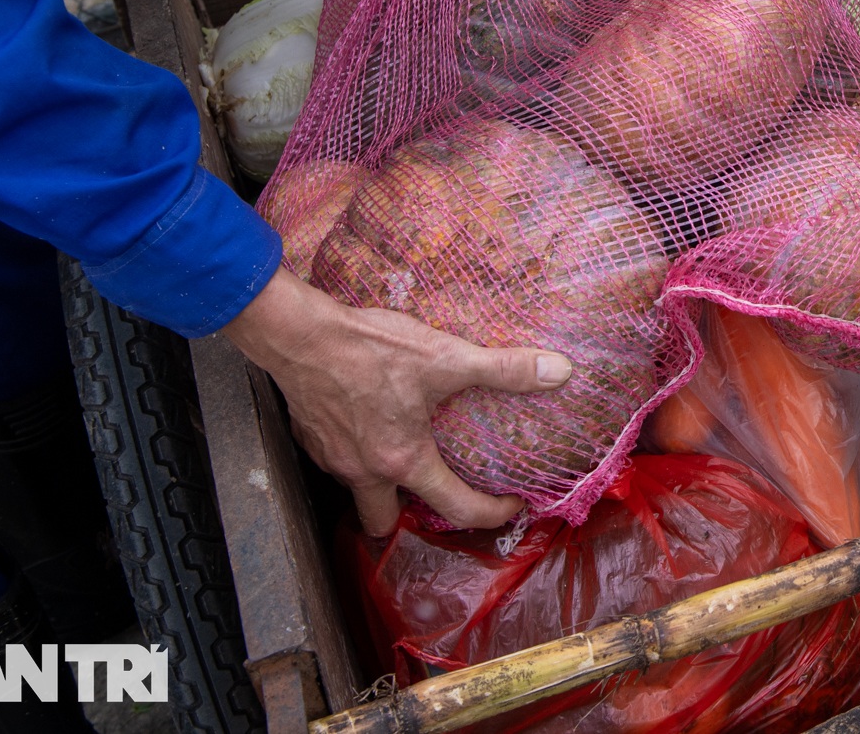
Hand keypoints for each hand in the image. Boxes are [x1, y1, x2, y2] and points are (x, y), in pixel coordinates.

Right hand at [222, 266, 573, 535]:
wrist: (300, 335)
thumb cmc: (370, 349)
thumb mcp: (447, 356)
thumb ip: (504, 368)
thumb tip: (558, 371)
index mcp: (402, 460)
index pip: (455, 508)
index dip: (491, 514)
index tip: (510, 505)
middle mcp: (364, 471)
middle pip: (383, 523)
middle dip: (407, 519)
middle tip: (435, 493)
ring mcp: (332, 458)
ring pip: (358, 494)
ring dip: (381, 486)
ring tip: (405, 457)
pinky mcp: (312, 439)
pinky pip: (338, 463)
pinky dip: (358, 455)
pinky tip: (372, 425)